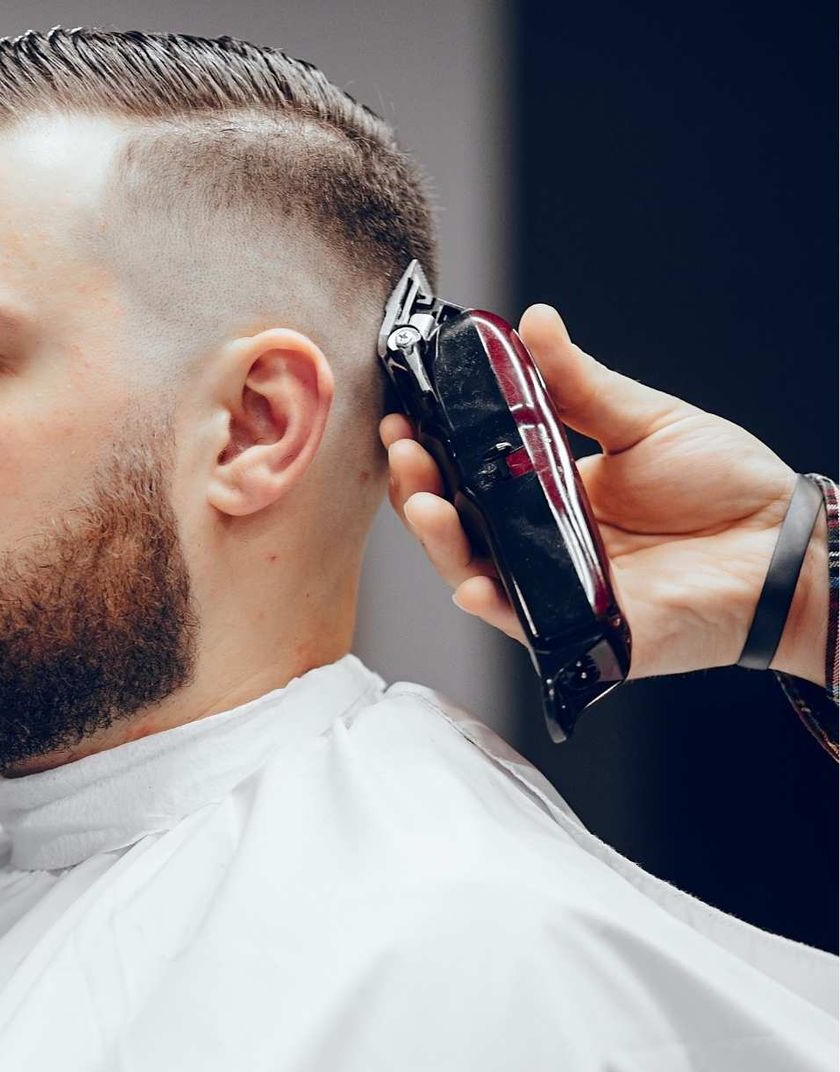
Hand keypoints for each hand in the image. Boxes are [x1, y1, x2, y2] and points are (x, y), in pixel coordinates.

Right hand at [380, 303, 828, 683]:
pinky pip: (522, 622)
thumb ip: (579, 383)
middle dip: (416, 485)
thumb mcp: (645, 421)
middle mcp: (540, 542)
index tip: (405, 413)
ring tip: (423, 499)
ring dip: (437, 538)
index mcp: (548, 493)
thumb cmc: (729, 489)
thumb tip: (535, 322)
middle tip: (405, 447)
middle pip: (455, 521)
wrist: (787, 547)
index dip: (428, 446)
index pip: (466, 471)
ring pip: (472, 570)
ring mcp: (556, 587)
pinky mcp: (582, 629)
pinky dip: (491, 603)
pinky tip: (471, 580)